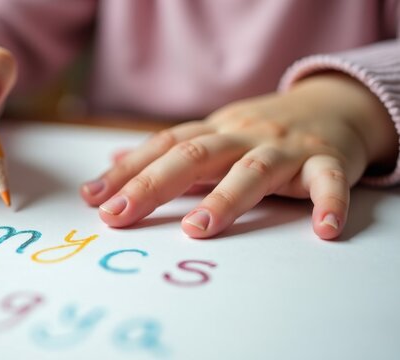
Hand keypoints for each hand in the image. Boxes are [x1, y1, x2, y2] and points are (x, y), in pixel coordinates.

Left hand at [81, 74, 397, 239]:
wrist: (334, 105)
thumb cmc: (263, 131)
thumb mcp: (213, 134)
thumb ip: (166, 152)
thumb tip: (113, 160)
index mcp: (214, 132)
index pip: (162, 147)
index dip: (127, 171)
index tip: (92, 197)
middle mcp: (243, 136)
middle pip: (194, 156)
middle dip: (152, 185)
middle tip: (118, 215)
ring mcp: (285, 149)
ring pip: (252, 170)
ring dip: (224, 199)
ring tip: (197, 229)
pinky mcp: (327, 161)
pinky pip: (328, 181)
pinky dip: (328, 203)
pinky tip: (323, 231)